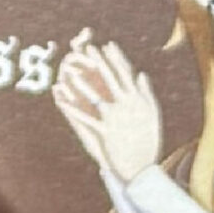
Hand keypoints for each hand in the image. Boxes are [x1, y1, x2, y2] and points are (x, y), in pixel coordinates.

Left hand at [55, 29, 162, 182]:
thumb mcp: (152, 114)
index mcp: (138, 100)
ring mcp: (116, 119)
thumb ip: (145, 92)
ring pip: (96, 98)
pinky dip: (73, 110)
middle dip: (99, 63)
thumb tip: (140, 73)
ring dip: (82, 85)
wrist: (143, 167)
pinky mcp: (105, 132)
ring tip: (71, 72)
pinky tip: (62, 102)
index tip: (108, 45)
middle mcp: (127, 107)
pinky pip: (86, 119)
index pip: (126, 75)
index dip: (116, 59)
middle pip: (110, 80)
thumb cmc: (148, 140)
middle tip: (88, 49)